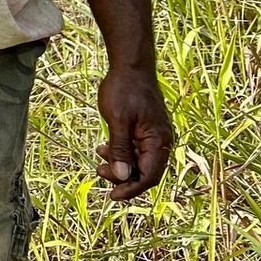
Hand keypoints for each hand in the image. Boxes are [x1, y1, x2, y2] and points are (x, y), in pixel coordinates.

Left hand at [93, 65, 173, 199]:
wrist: (131, 65)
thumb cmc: (124, 89)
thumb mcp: (117, 119)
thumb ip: (120, 149)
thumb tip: (123, 177)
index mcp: (159, 142)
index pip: (149, 177)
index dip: (131, 189)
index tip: (112, 196)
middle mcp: (162, 142)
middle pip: (145, 172)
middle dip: (123, 177)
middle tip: (99, 171)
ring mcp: (156, 136)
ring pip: (140, 162)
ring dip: (120, 165)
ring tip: (99, 160)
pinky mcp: (147, 130)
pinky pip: (137, 150)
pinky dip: (121, 153)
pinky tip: (104, 149)